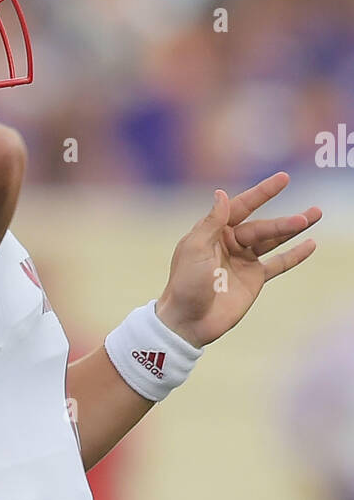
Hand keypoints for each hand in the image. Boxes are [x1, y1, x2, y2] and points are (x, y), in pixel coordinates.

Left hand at [155, 172, 320, 347]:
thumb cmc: (185, 284)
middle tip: (308, 215)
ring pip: (272, 240)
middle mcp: (230, 242)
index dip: (262, 193)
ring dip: (293, 229)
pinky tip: (310, 244)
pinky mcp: (253, 279)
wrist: (188, 321)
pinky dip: (294, 255)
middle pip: (261, 227)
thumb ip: (212, 222)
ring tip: (314, 215)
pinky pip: (277, 264)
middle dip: (284, 222)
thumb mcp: (195, 249)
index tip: (283, 179)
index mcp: (212, 231)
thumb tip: (222, 193)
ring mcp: (243, 260)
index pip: (241, 207)